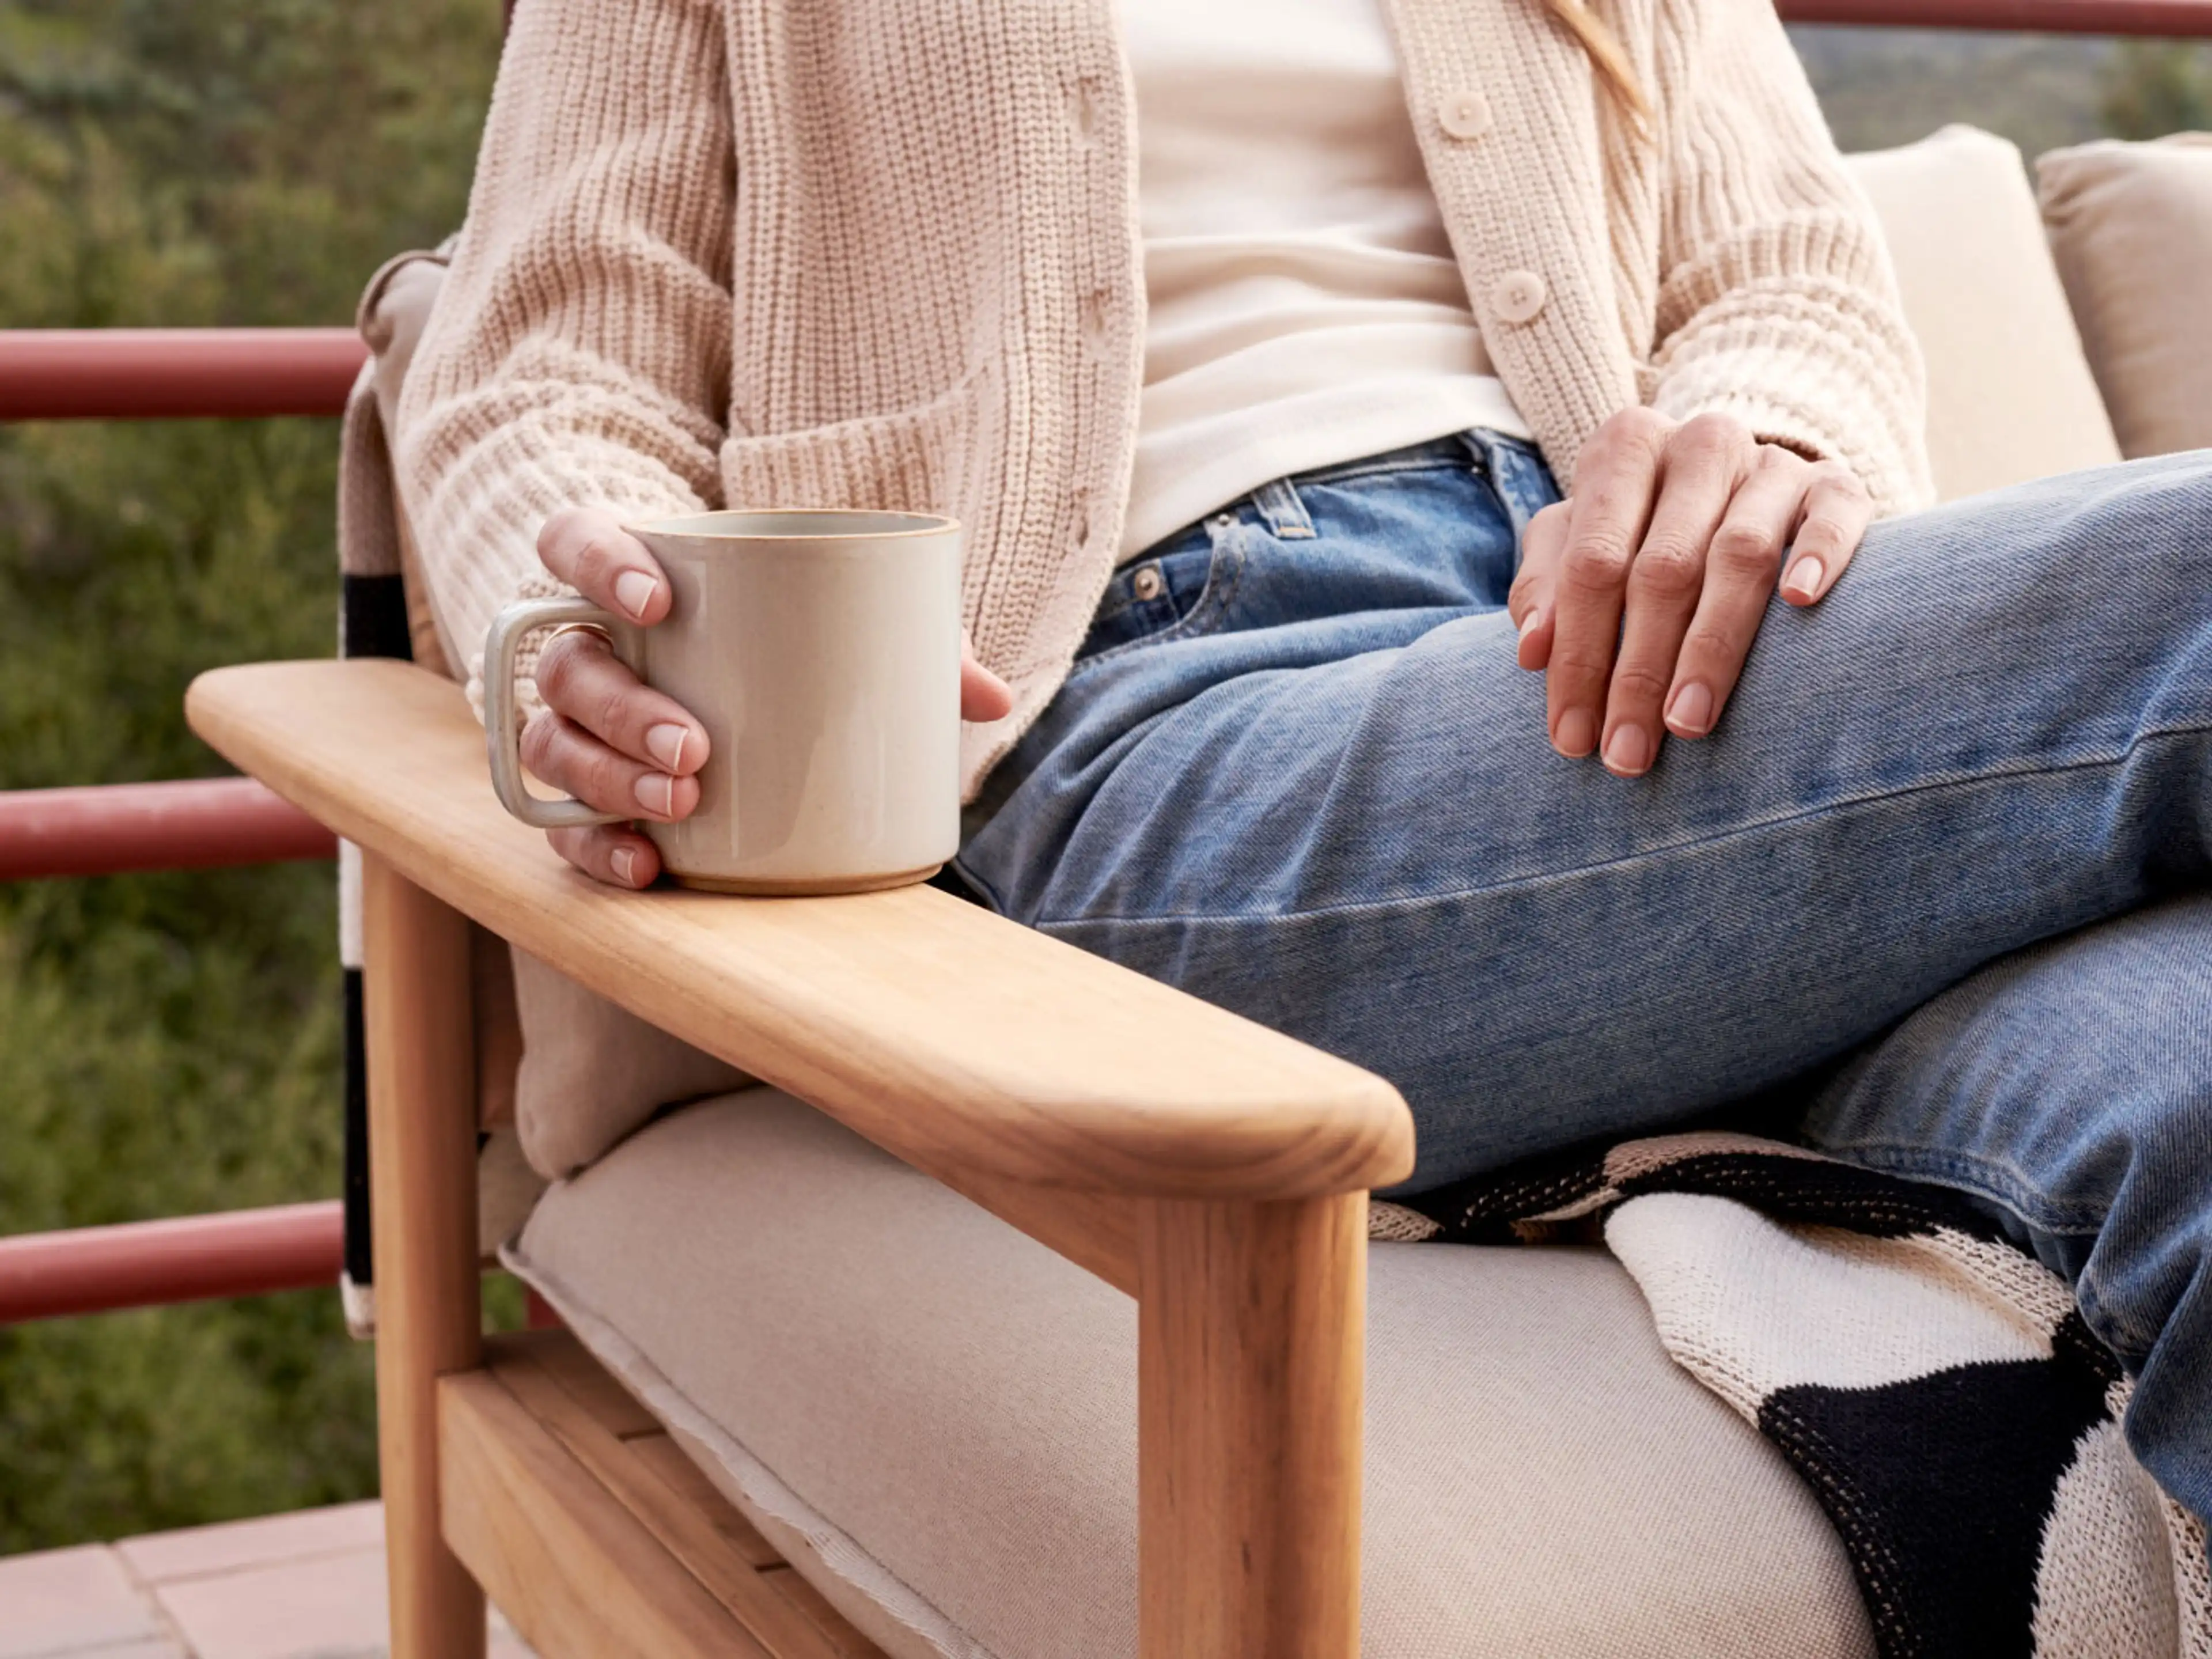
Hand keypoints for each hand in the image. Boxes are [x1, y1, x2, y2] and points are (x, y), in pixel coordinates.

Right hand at [522, 506, 1013, 887]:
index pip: (572, 542)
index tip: (658, 600)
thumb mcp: (850, 625)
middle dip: (625, 709)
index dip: (597, 562)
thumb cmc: (791, 638)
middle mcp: (587, 648)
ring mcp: (576, 725)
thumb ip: (912, 644)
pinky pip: (563, 826)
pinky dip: (599, 846)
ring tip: (681, 802)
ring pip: (555, 746)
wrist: (746, 689)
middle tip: (697, 747)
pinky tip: (646, 865)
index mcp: (632, 579)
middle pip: (567, 666)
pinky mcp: (584, 796)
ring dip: (611, 777)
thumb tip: (989, 700)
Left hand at [1507, 409, 1872, 777]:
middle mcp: (1699, 446)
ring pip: (1740, 553)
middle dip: (1638, 672)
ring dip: (1711, 648)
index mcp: (1625, 449)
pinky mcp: (1836, 483)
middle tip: (1626, 752)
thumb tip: (1532, 649)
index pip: (1591, 563)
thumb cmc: (1640, 529)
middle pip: (1662, 568)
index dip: (1578, 654)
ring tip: (1687, 722)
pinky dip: (1819, 555)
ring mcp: (1773, 464)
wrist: (1739, 485)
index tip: (1571, 735)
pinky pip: (1833, 515)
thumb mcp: (1579, 544)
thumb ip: (1546, 587)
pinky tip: (1800, 603)